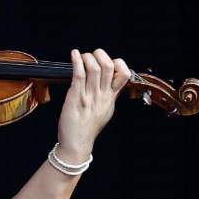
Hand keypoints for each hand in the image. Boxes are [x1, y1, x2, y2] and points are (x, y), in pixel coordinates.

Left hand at [56, 48, 131, 162]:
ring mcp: (89, 96)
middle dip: (101, 54)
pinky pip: (79, 75)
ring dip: (87, 57)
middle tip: (93, 55)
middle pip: (109, 66)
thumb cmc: (87, 128)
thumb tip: (110, 82)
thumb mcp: (105, 111)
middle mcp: (102, 95)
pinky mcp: (76, 97)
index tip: (108, 62)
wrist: (77, 143)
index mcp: (111, 98)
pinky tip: (74, 55)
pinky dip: (76, 61)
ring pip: (94, 68)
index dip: (118, 63)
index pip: (124, 74)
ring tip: (82, 56)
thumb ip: (109, 96)